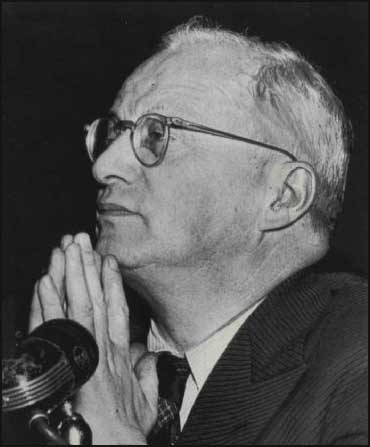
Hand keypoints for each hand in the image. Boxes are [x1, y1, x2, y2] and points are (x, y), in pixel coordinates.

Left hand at [29, 233, 157, 444]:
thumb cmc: (128, 427)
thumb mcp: (147, 399)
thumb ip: (148, 372)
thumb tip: (150, 355)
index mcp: (120, 353)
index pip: (116, 308)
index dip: (110, 282)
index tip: (106, 258)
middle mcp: (103, 346)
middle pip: (94, 299)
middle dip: (86, 267)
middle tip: (80, 239)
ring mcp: (87, 351)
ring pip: (78, 304)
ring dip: (71, 275)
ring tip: (65, 248)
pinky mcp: (71, 360)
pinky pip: (58, 327)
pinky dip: (51, 303)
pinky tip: (46, 281)